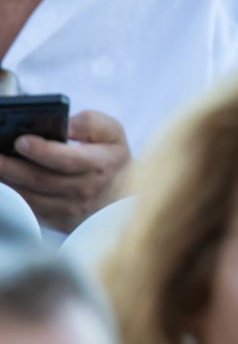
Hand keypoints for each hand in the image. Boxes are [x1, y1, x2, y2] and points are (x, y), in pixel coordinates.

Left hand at [0, 111, 130, 233]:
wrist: (120, 196)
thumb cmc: (112, 160)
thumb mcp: (113, 134)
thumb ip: (90, 122)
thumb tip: (65, 124)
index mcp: (100, 165)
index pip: (68, 160)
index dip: (43, 151)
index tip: (22, 140)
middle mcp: (84, 190)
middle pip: (41, 179)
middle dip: (12, 166)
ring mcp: (69, 209)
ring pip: (30, 196)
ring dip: (7, 181)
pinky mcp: (56, 221)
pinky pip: (28, 208)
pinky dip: (12, 195)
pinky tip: (3, 180)